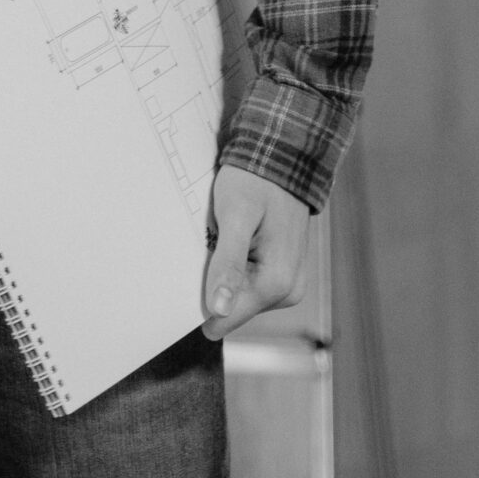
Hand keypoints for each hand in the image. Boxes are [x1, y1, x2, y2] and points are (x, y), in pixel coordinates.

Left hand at [201, 164, 309, 339]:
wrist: (281, 159)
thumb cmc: (256, 182)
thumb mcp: (236, 216)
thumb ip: (229, 264)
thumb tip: (219, 310)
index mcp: (277, 284)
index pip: (225, 318)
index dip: (202, 298)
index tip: (192, 270)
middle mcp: (287, 292)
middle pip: (231, 308)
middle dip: (214, 281)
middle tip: (211, 241)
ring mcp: (286, 285)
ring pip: (237, 295)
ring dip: (223, 271)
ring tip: (223, 236)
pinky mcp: (280, 275)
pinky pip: (247, 283)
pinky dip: (233, 266)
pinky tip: (231, 240)